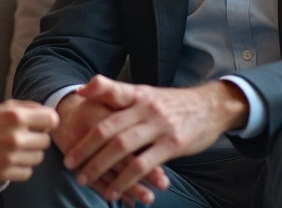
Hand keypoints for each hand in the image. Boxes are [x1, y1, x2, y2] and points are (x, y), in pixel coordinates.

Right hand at [0, 100, 57, 181]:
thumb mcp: (2, 107)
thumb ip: (28, 108)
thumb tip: (50, 115)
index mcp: (16, 116)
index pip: (52, 120)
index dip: (48, 122)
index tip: (41, 125)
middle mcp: (16, 137)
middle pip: (45, 141)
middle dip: (36, 138)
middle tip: (22, 137)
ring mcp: (10, 157)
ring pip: (38, 158)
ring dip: (29, 154)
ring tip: (14, 149)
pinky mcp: (3, 173)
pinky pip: (27, 173)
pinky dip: (21, 168)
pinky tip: (10, 160)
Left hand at [66, 75, 248, 200]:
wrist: (211, 107)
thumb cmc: (173, 104)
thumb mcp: (148, 93)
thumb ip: (120, 95)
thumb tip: (85, 90)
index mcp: (139, 94)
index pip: (112, 91)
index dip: (93, 94)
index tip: (74, 103)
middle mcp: (147, 107)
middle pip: (109, 127)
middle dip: (86, 146)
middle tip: (69, 163)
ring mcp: (160, 126)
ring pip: (123, 148)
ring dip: (100, 166)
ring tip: (84, 179)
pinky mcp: (172, 144)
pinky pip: (143, 165)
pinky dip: (126, 180)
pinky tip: (114, 190)